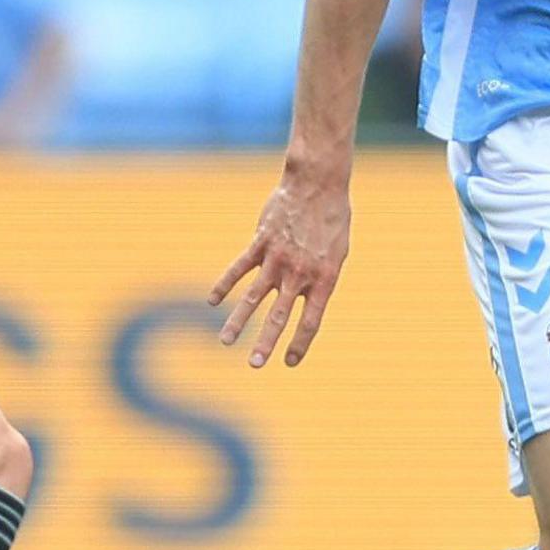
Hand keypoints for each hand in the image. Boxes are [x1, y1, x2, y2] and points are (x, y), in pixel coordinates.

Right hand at [211, 165, 350, 367]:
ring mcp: (277, 259)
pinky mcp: (260, 243)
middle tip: (255, 365)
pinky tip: (212, 301)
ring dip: (238, 321)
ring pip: (253, 297)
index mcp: (324, 279)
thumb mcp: (337, 253)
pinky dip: (224, 284)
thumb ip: (318, 277)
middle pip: (279, 316)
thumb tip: (299, 296)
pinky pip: (239, 268)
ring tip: (225, 342)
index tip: (289, 362)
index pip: (310, 321)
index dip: (300, 343)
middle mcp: (299, 274)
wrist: (318, 185)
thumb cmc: (332, 220)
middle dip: (265, 342)